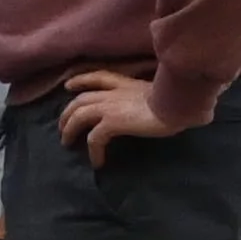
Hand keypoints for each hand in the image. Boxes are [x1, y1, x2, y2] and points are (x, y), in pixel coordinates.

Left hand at [52, 72, 174, 160]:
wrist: (178, 105)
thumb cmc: (177, 101)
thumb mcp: (161, 93)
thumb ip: (152, 97)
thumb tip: (157, 105)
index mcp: (125, 83)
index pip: (97, 77)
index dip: (80, 81)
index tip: (69, 87)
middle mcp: (112, 93)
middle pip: (80, 99)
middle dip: (67, 112)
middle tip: (63, 126)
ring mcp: (109, 107)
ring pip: (79, 116)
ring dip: (69, 129)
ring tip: (67, 142)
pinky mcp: (112, 123)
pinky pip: (94, 138)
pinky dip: (93, 151)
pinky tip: (97, 162)